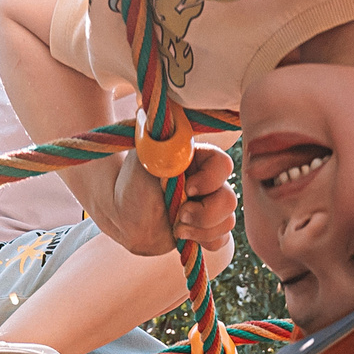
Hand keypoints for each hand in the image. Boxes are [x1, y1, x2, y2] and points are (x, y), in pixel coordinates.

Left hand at [95, 143, 234, 256]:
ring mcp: (208, 205)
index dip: (210, 180)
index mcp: (197, 159)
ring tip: (176, 229)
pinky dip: (207, 241)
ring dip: (202, 230)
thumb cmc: (131, 183)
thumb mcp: (142, 158)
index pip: (223, 165)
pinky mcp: (205, 228)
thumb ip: (156, 139)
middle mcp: (207, 181)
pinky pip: (222, 239)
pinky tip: (184, 237)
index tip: (188, 188)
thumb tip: (157, 112)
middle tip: (180, 216)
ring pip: (227, 221)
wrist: (123, 216)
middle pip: (229, 200)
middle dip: (205, 214)